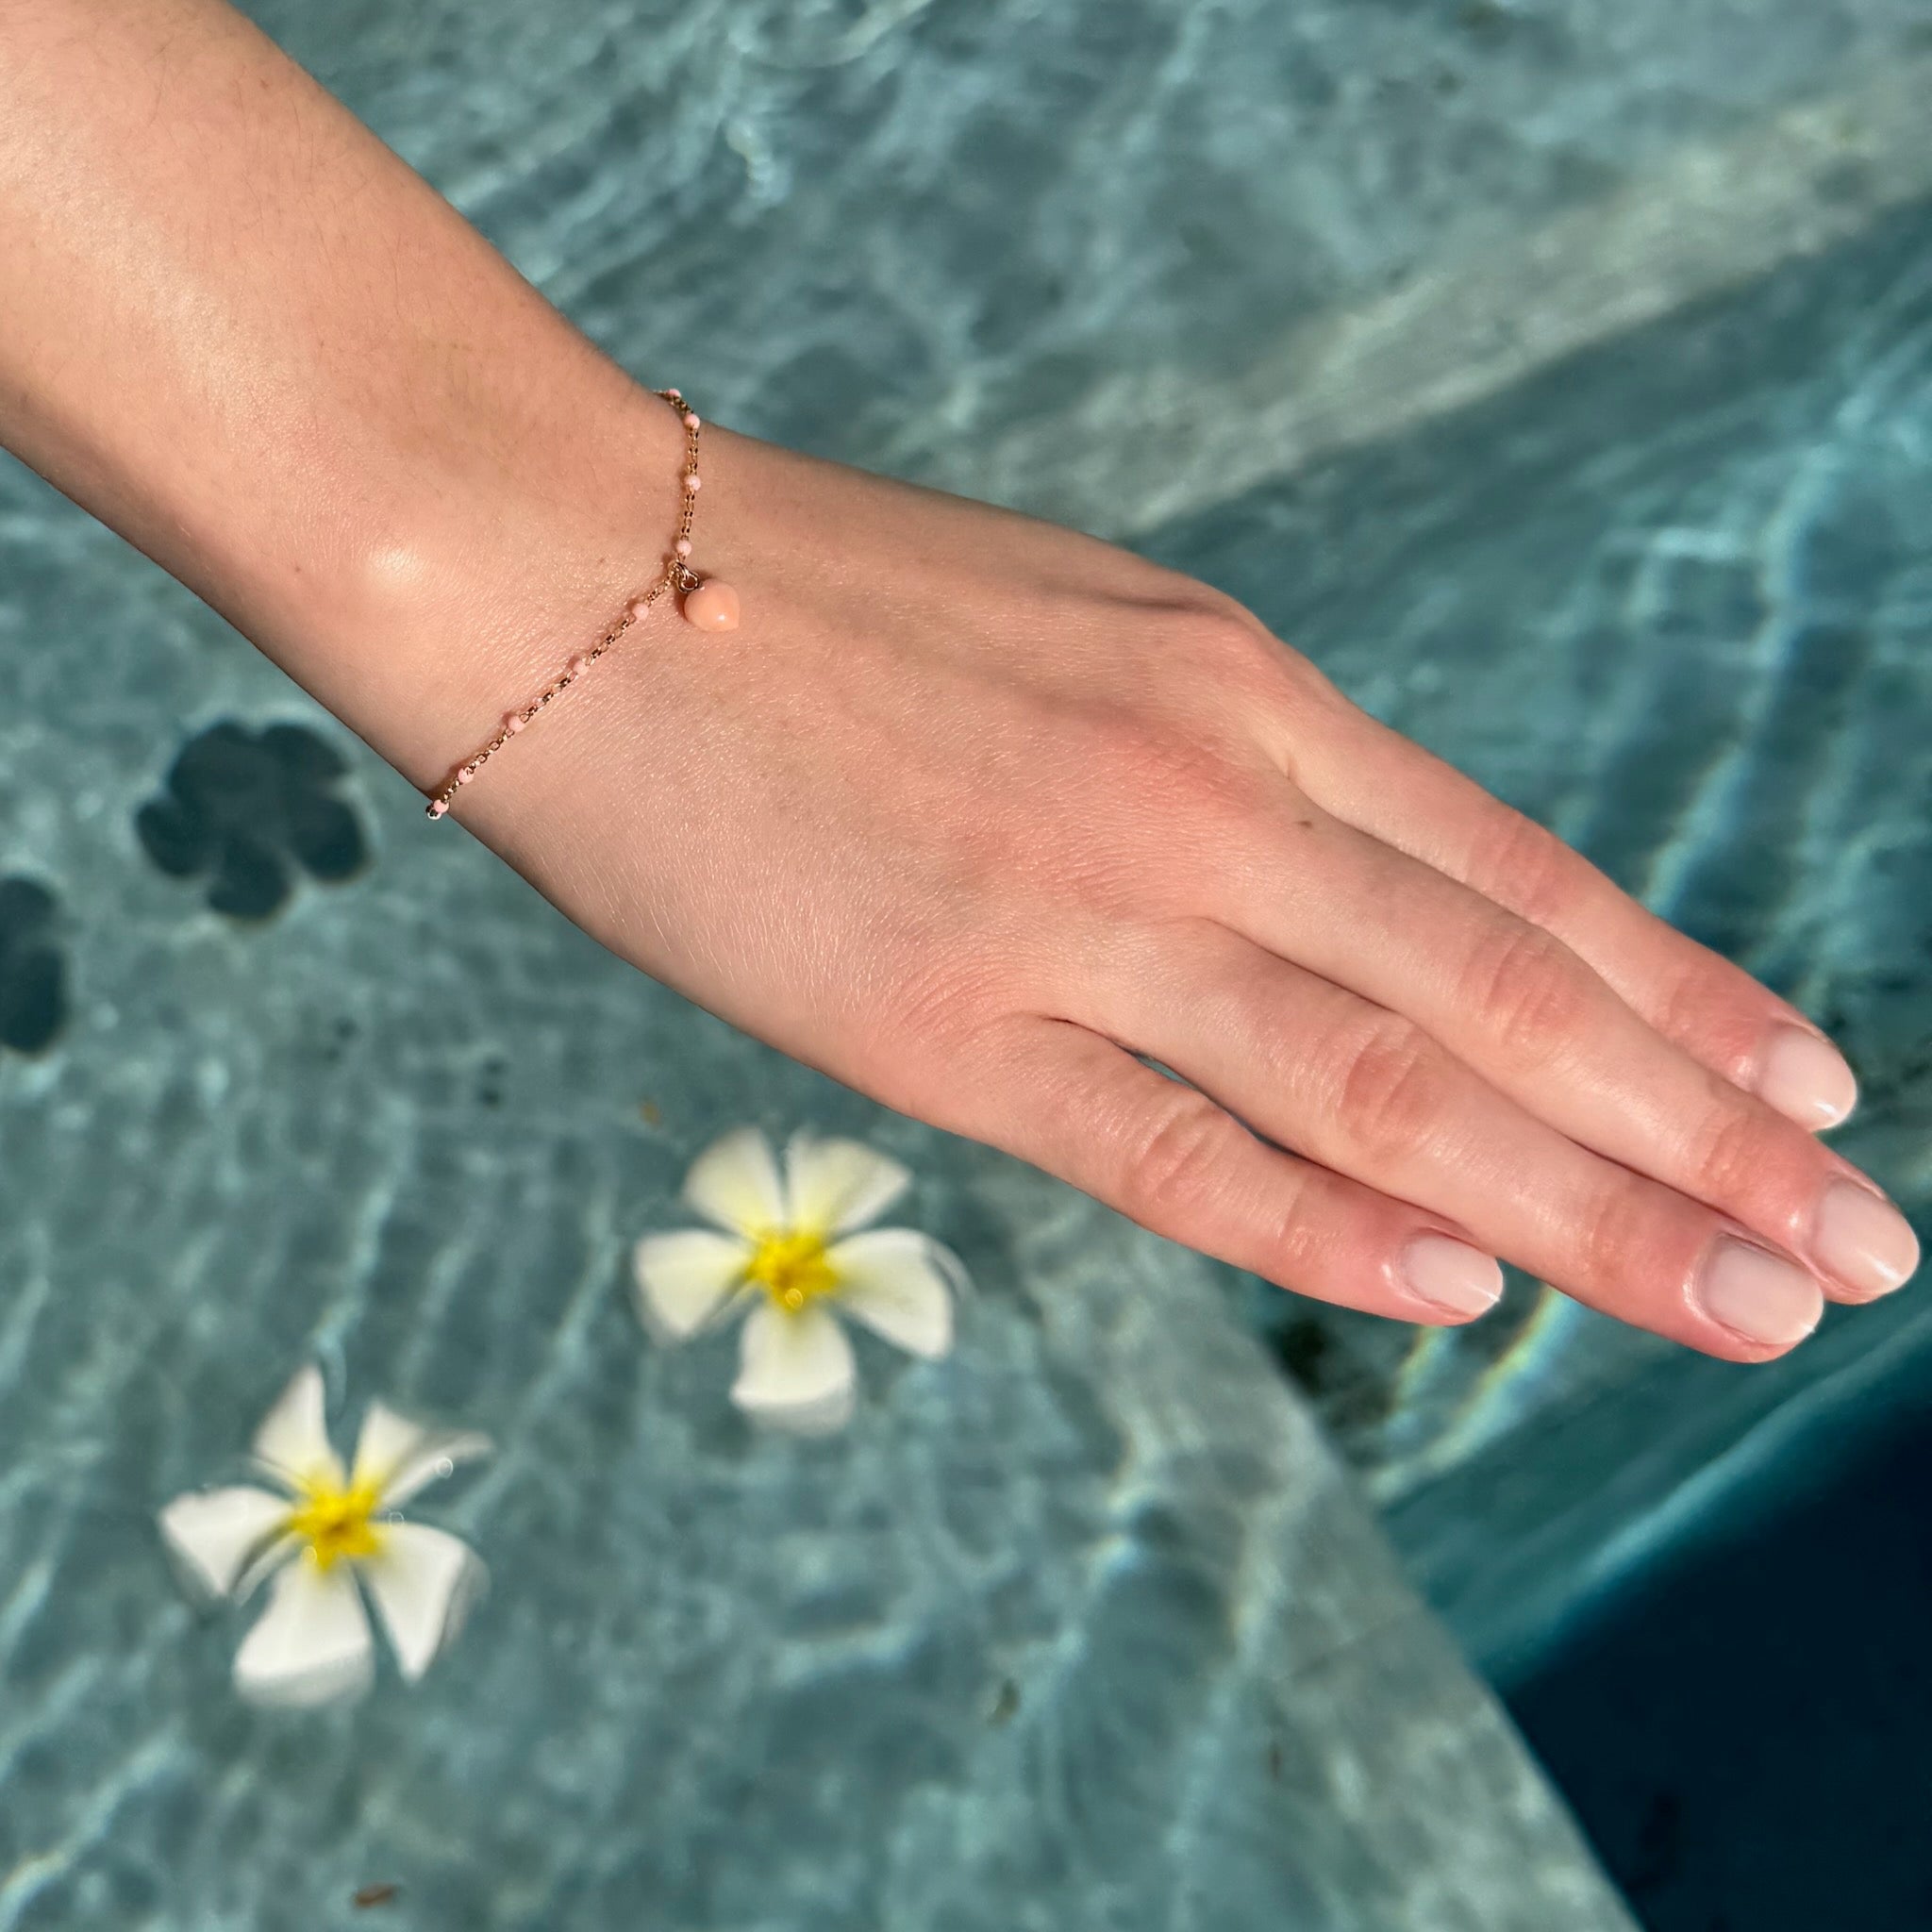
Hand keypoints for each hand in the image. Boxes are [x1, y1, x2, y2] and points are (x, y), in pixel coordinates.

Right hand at [450, 420, 1919, 1358]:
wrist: (570, 564)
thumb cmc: (810, 599)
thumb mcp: (1080, 641)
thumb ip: (1218, 768)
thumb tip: (1338, 892)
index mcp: (1237, 694)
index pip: (1515, 878)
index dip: (1680, 997)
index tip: (1808, 1091)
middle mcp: (1200, 798)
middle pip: (1502, 997)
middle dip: (1696, 1137)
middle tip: (1854, 1251)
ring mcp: (1075, 912)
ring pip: (1381, 1085)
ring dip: (1579, 1206)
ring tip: (1744, 1302)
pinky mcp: (935, 1020)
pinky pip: (1162, 1144)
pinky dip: (1316, 1222)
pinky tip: (1452, 1288)